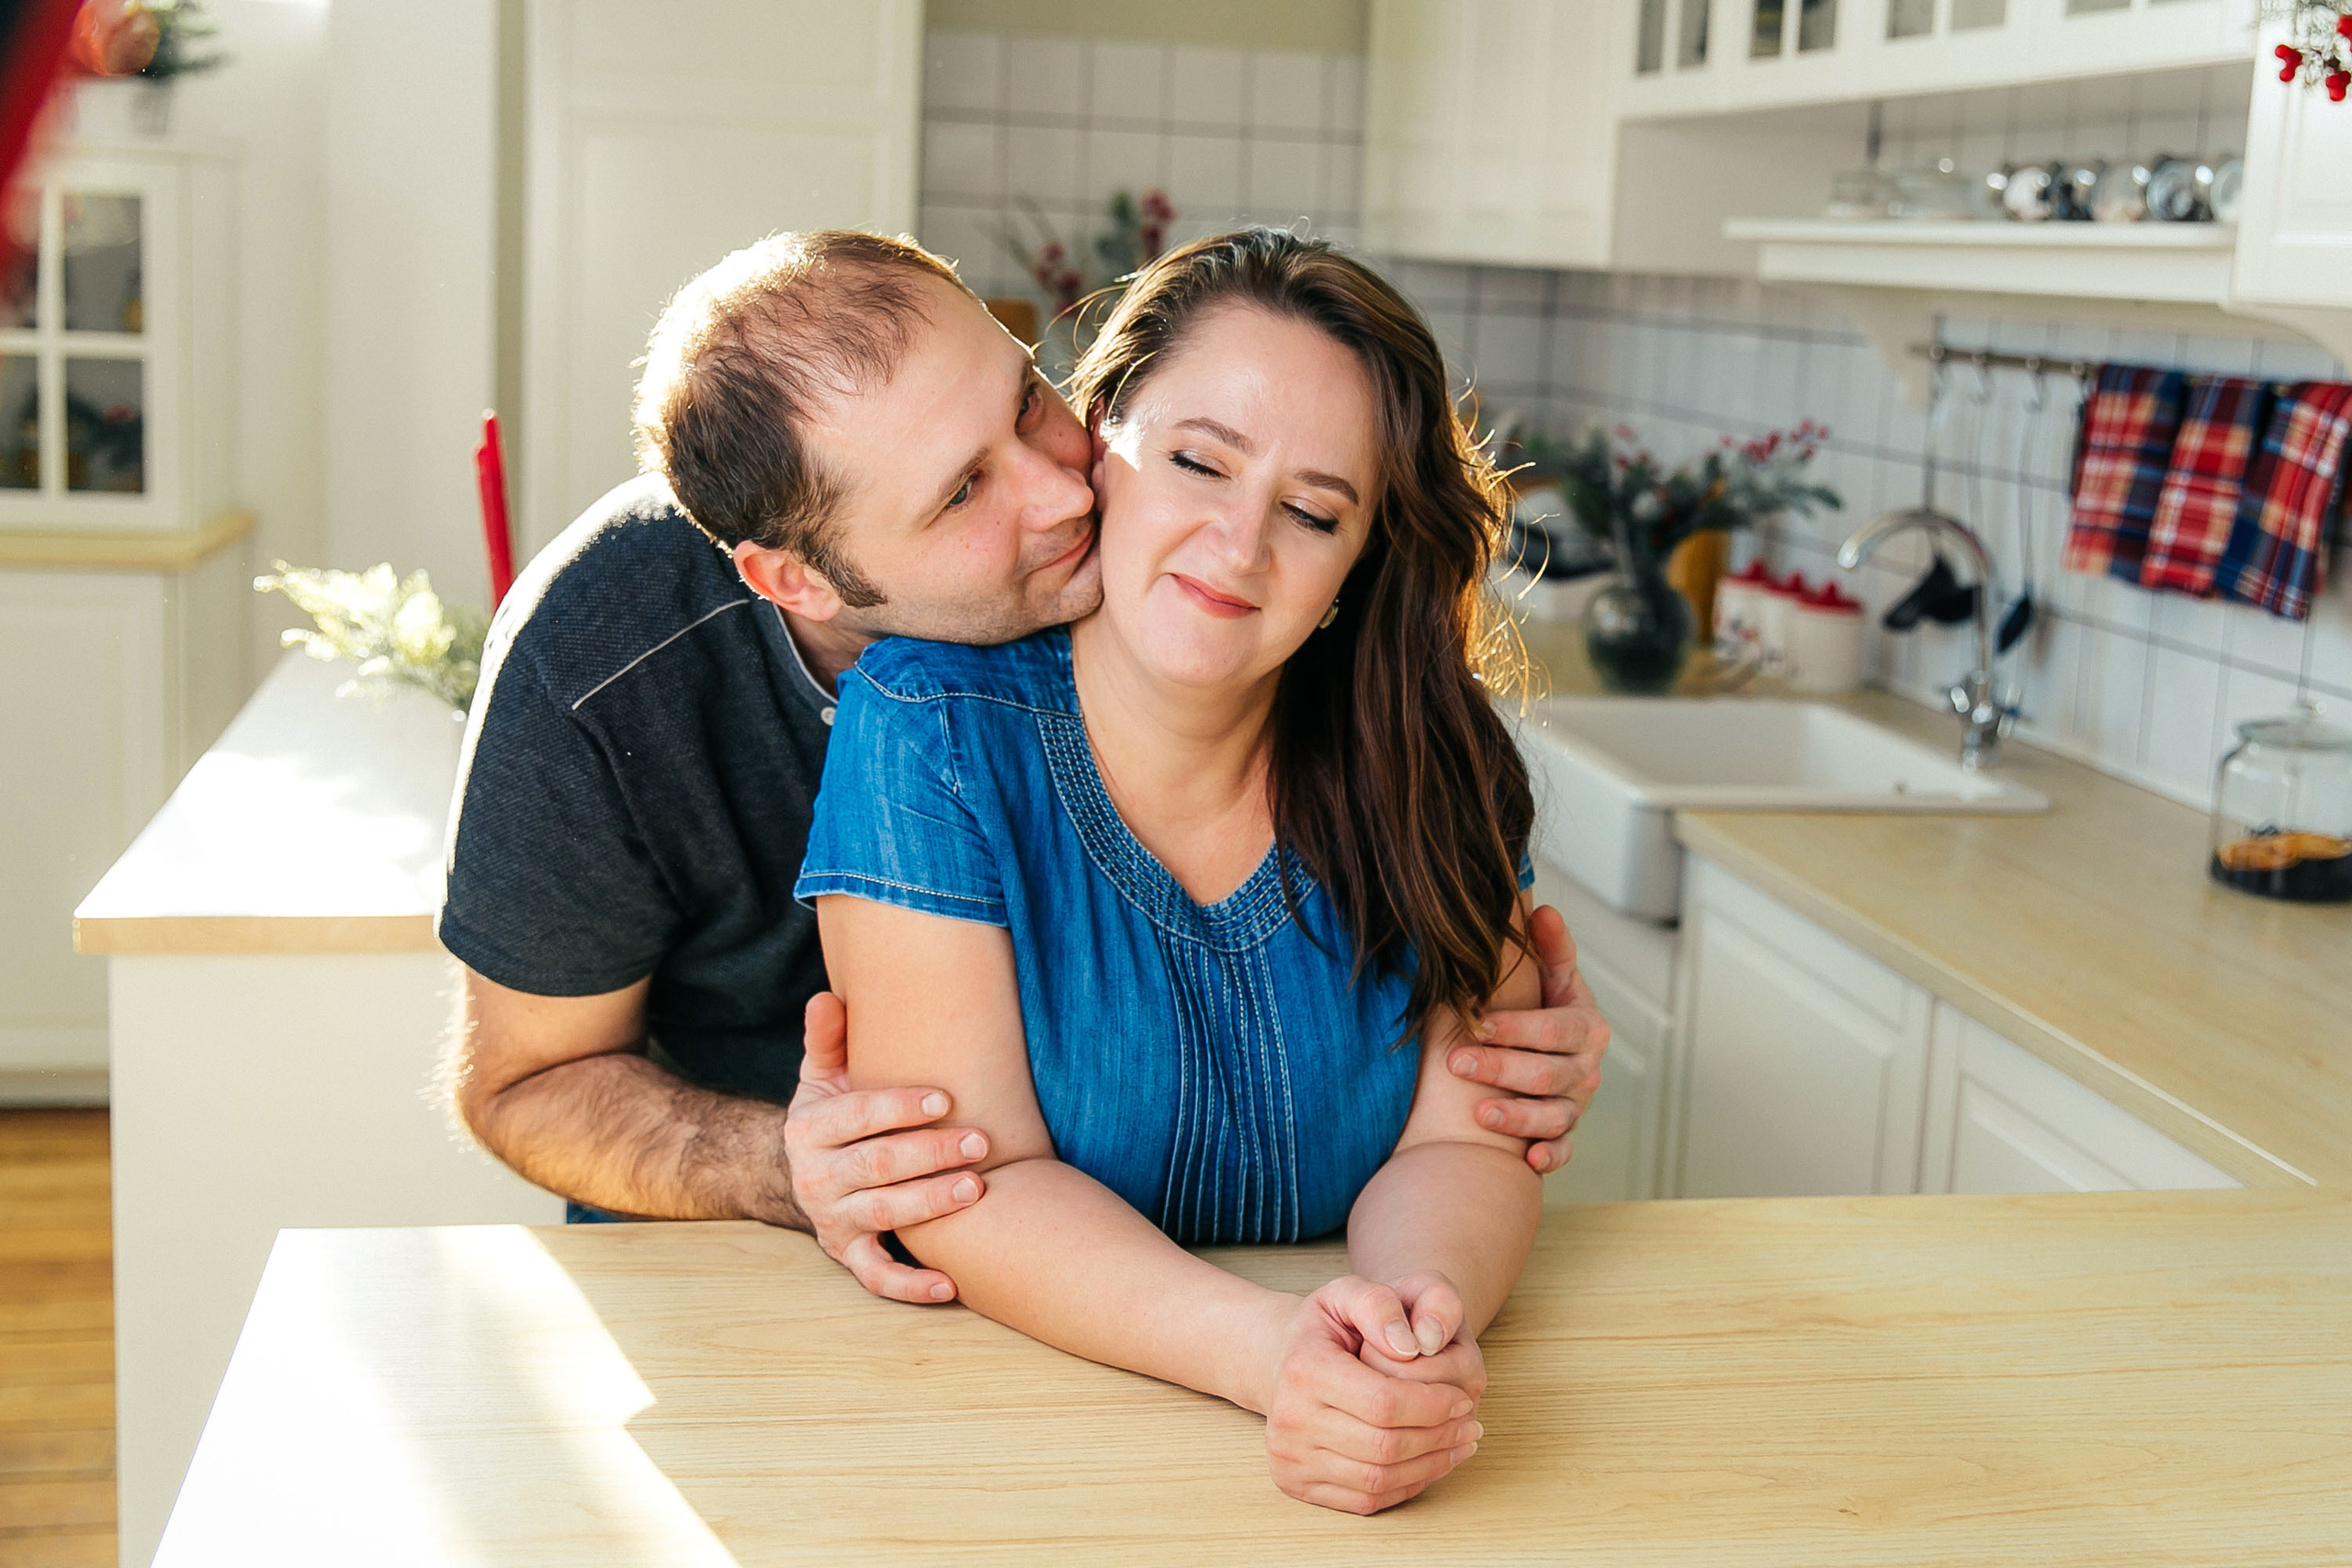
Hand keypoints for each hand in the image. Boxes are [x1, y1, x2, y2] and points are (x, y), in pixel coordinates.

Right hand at [785, 992, 988, 1304]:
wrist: (805, 1172)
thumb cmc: (834, 1113)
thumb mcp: (823, 1075)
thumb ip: (828, 1040)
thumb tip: (827, 997)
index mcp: (809, 1128)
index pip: (857, 1115)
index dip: (900, 1107)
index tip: (946, 1098)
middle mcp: (815, 1178)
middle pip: (876, 1166)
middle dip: (929, 1154)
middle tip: (980, 1143)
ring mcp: (832, 1220)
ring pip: (883, 1215)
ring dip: (931, 1205)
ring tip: (976, 1189)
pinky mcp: (850, 1255)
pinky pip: (878, 1277)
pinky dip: (912, 1286)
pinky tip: (951, 1285)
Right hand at [1260, 1277, 1483, 1514]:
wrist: (1275, 1362)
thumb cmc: (1322, 1329)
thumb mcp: (1346, 1294)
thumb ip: (1379, 1305)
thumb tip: (1411, 1346)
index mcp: (1303, 1370)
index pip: (1384, 1402)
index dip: (1433, 1405)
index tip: (1463, 1398)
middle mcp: (1288, 1420)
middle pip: (1384, 1446)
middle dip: (1438, 1437)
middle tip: (1470, 1425)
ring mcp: (1289, 1458)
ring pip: (1377, 1479)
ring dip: (1430, 1465)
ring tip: (1459, 1444)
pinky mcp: (1296, 1483)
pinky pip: (1365, 1499)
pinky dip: (1407, 1486)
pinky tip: (1430, 1463)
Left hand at [1447, 904, 1608, 1173]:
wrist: (1549, 1050)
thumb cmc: (1543, 1007)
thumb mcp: (1551, 975)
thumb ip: (1550, 946)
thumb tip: (1543, 910)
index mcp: (1587, 1026)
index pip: (1554, 1028)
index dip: (1517, 1026)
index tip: (1478, 1020)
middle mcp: (1587, 1069)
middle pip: (1547, 1073)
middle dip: (1501, 1068)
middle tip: (1455, 1063)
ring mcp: (1576, 1105)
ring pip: (1555, 1117)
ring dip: (1519, 1117)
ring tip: (1481, 1113)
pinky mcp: (1564, 1135)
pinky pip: (1562, 1152)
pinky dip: (1549, 1158)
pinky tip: (1527, 1162)